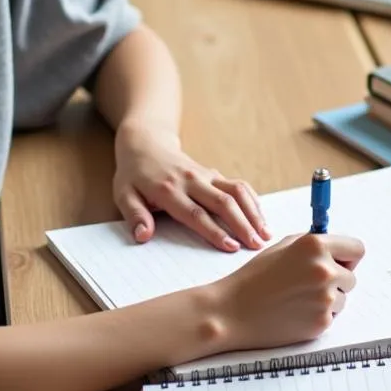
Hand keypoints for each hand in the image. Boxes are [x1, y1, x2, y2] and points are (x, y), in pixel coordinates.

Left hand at [112, 121, 271, 251]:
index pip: (195, 214)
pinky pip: (238, 185)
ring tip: (266, 234)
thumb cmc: (133, 174)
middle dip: (243, 224)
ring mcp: (205, 175)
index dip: (215, 231)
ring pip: (236, 191)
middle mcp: (191, 181)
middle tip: (258, 246)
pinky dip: (252, 201)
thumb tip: (143, 236)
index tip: (231, 247)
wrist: (145, 143)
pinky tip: (261, 217)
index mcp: (168, 190)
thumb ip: (134, 215)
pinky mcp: (214, 173)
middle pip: (223, 202)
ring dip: (253, 212)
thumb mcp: (124, 194)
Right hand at [210, 233, 365, 351]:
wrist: (234, 310)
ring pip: (343, 297)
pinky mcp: (322, 322)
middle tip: (309, 282)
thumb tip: (336, 249)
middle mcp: (325, 270)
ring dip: (327, 298)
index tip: (339, 261)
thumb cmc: (255, 277)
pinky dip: (318, 314)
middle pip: (351, 276)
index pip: (357, 248)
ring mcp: (326, 298)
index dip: (347, 256)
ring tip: (297, 297)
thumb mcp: (283, 247)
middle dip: (336, 279)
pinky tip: (295, 311)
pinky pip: (332, 316)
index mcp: (315, 245)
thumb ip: (312, 244)